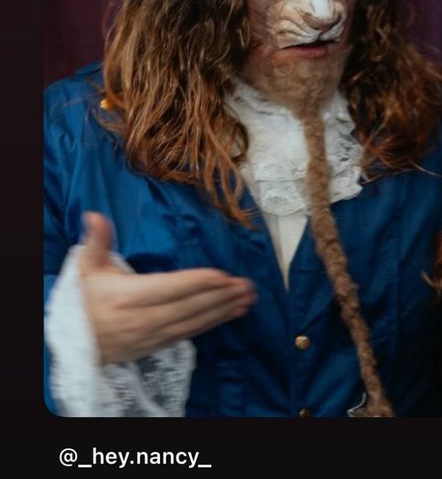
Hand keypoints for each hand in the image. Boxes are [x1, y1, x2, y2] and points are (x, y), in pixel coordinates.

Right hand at [78, 212, 256, 364]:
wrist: (74, 344)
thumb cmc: (84, 300)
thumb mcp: (86, 267)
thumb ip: (97, 241)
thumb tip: (95, 214)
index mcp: (128, 296)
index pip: (169, 288)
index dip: (197, 282)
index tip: (222, 274)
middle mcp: (143, 319)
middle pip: (188, 307)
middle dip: (220, 296)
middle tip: (247, 285)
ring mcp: (152, 335)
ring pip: (193, 322)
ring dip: (223, 310)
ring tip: (247, 298)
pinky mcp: (157, 346)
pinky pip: (190, 334)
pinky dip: (213, 324)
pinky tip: (231, 313)